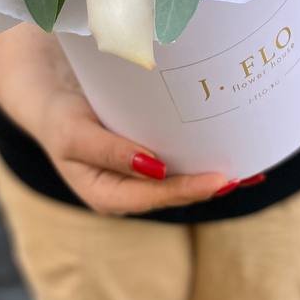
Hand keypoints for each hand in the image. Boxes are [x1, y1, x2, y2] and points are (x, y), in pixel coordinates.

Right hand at [35, 70, 231, 215]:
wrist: (52, 102)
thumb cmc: (60, 118)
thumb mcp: (76, 135)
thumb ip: (111, 153)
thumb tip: (156, 169)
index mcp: (105, 196)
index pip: (153, 197)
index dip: (186, 190)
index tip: (217, 180)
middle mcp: (126, 193)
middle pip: (172, 194)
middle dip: (206, 187)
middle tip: (244, 175)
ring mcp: (137, 178)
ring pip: (179, 182)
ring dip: (210, 177)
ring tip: (248, 171)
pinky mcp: (145, 160)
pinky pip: (177, 164)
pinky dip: (201, 160)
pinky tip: (228, 156)